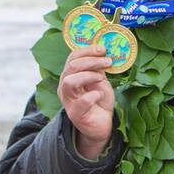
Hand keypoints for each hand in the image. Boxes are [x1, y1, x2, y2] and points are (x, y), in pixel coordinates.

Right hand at [57, 45, 115, 159]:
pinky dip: (92, 95)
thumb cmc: (99, 100)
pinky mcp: (76, 114)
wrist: (102, 124)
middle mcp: (65, 87)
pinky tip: (99, 95)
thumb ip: (98, 68)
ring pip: (70, 82)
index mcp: (70, 76)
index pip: (72, 58)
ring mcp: (69, 101)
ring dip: (88, 75)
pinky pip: (81, 101)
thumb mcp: (99, 80)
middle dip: (91, 61)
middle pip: (71, 67)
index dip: (87, 51)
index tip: (103, 49)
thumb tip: (102, 52)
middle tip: (108, 61)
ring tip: (101, 78)